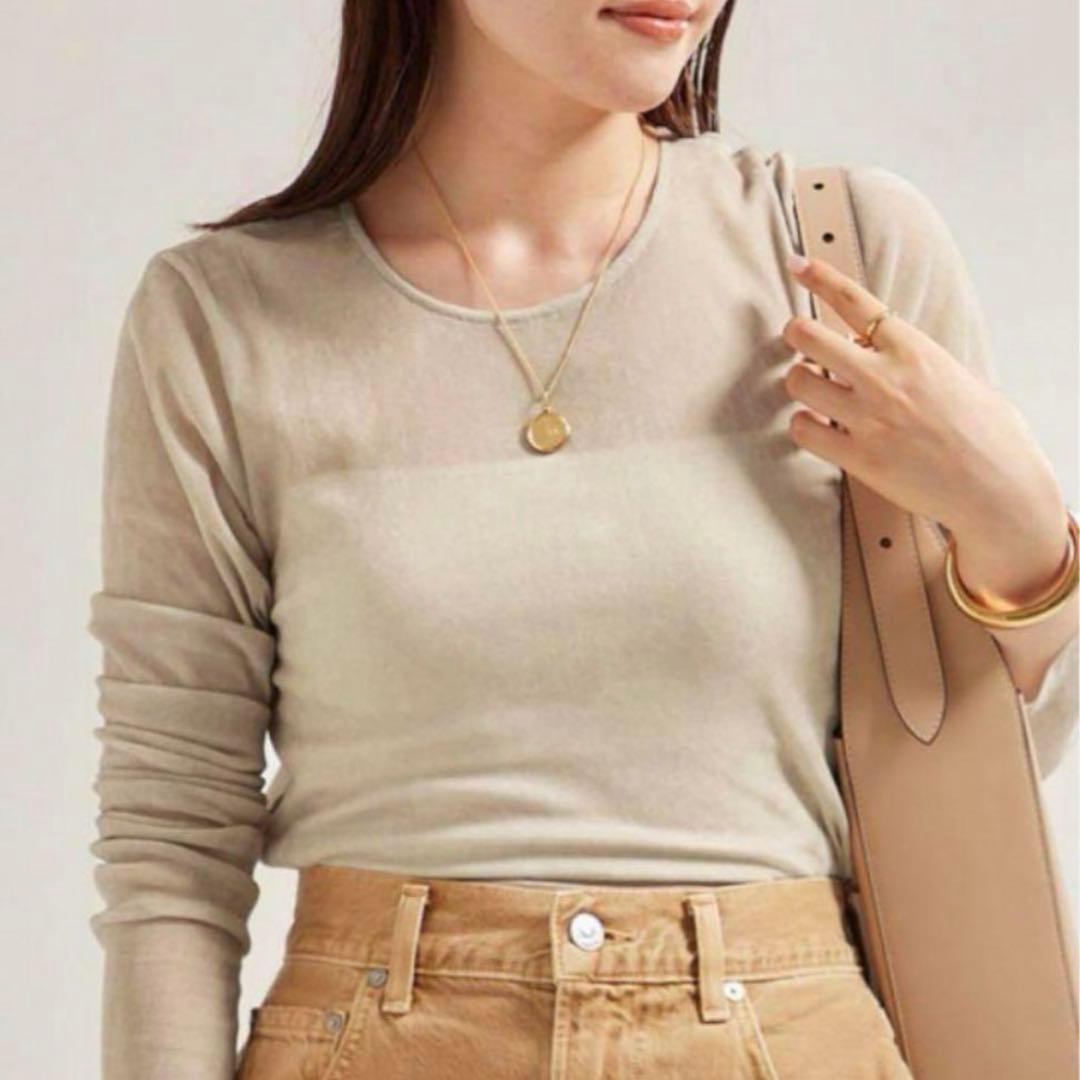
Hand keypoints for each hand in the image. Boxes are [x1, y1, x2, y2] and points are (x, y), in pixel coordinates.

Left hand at [778, 253, 1063, 544]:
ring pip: (798, 381)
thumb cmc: (987, 433)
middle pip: (808, 337)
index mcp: (913, 349)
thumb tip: (881, 349)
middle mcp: (885, 377)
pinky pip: (802, 429)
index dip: (820, 277)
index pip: (854, 301)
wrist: (998, 488)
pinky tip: (818, 427)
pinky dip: (803, 425)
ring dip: (799, 383)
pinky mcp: (857, 456)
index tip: (798, 264)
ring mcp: (867, 417)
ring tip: (816, 392)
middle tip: (799, 343)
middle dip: (796, 335)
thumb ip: (914, 360)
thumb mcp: (958, 376)